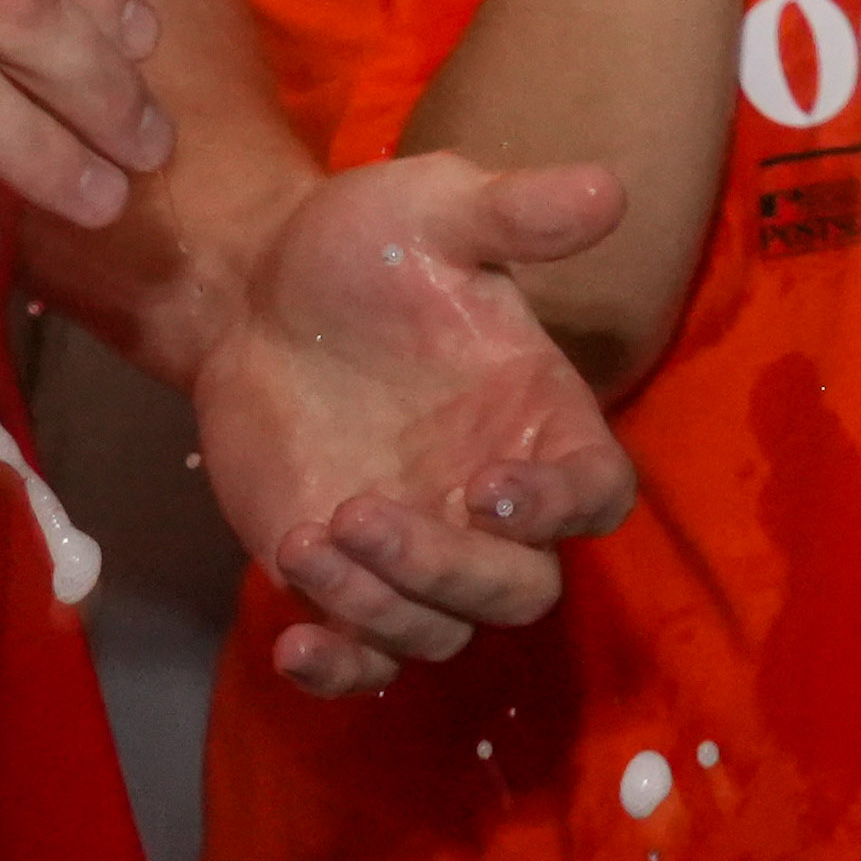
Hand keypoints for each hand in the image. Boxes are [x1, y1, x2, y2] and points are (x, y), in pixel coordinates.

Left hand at [189, 152, 645, 695]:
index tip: (488, 484)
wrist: (248, 292)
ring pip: (440, 628)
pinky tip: (290, 639)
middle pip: (521, 588)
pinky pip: (366, 659)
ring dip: (380, 605)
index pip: (596, 493)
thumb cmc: (360, 248)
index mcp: (536, 418)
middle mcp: (488, 499)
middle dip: (450, 569)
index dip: (559, 506)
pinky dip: (338, 670)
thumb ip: (519, 212)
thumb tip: (612, 190)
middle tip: (360, 510)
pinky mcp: (345, 581)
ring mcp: (418, 548)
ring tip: (307, 537)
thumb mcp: (436, 208)